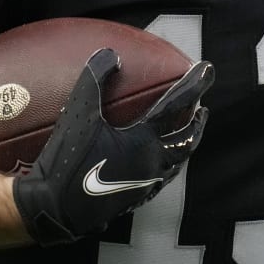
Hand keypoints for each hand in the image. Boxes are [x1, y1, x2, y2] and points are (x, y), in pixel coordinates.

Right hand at [12, 49, 211, 245]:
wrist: (55, 210)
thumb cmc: (66, 160)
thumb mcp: (77, 113)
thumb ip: (94, 79)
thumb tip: (111, 54)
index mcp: (144, 141)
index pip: (177, 105)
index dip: (195, 84)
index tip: (208, 69)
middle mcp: (153, 164)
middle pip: (187, 139)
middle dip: (198, 122)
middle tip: (202, 108)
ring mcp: (146, 185)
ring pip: (177, 162)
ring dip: (185, 144)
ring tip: (185, 134)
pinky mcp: (135, 200)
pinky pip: (161, 179)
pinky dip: (168, 165)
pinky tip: (157, 164)